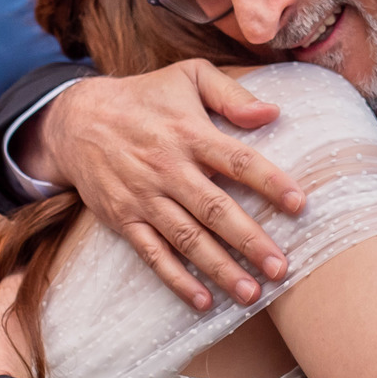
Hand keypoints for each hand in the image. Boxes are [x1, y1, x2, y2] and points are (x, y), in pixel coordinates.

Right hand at [16, 62, 307, 310]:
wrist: (77, 120)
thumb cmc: (145, 97)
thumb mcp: (187, 76)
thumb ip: (231, 94)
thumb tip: (273, 113)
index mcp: (190, 134)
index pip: (238, 160)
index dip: (270, 182)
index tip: (299, 204)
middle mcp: (169, 169)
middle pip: (215, 209)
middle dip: (249, 241)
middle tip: (281, 268)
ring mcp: (145, 198)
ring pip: (187, 239)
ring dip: (220, 268)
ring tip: (251, 293)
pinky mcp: (125, 220)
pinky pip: (153, 254)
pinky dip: (177, 280)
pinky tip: (203, 301)